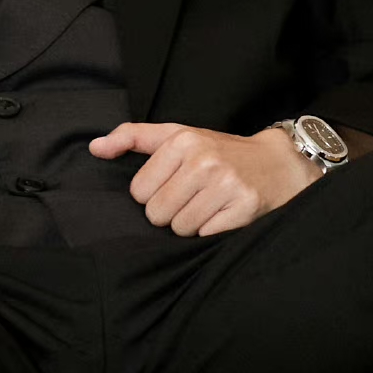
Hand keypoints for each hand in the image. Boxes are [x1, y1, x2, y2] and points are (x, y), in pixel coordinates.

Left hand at [87, 119, 318, 237]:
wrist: (277, 164)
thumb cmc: (218, 152)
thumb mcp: (177, 135)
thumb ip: (132, 137)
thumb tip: (94, 148)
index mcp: (182, 140)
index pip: (138, 192)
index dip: (153, 193)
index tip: (174, 184)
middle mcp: (204, 161)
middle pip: (156, 214)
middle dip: (170, 212)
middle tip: (191, 198)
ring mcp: (226, 185)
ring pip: (179, 229)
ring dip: (190, 224)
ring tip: (207, 206)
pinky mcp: (244, 209)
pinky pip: (204, 237)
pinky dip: (210, 232)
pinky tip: (222, 215)